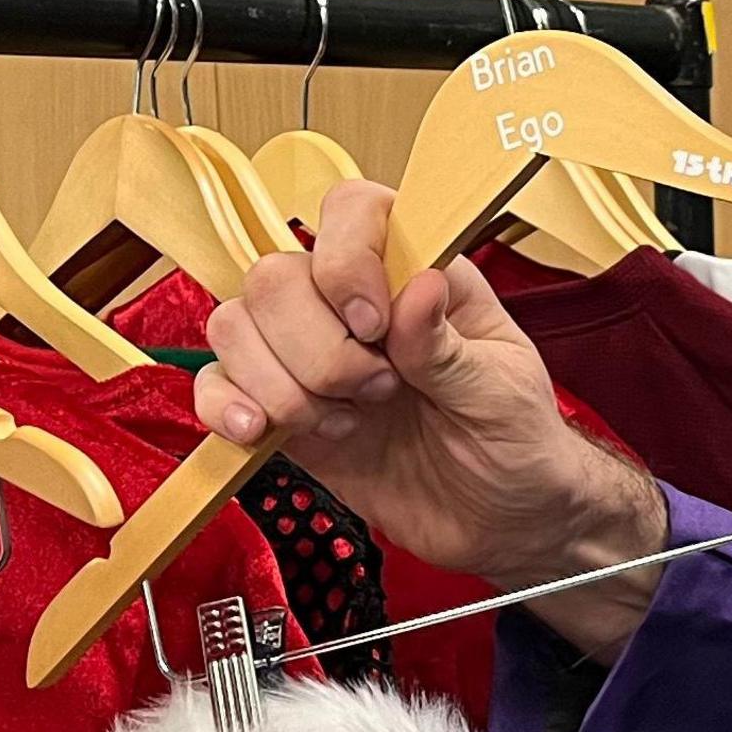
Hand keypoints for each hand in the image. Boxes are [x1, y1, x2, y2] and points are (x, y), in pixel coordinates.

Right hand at [193, 178, 668, 655]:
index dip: (345, 260)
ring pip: (235, 325)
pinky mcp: (279, 407)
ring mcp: (308, 353)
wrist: (498, 520)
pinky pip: (217, 385)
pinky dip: (225, 408)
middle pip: (275, 275)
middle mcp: (352, 301)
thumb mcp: (501, 392)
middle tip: (379, 392)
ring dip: (282, 386)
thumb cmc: (514, 440)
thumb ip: (449, 346)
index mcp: (416, 271)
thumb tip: (417, 287)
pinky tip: (260, 434)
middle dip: (318, 348)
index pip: (350, 211)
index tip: (374, 325)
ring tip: (345, 422)